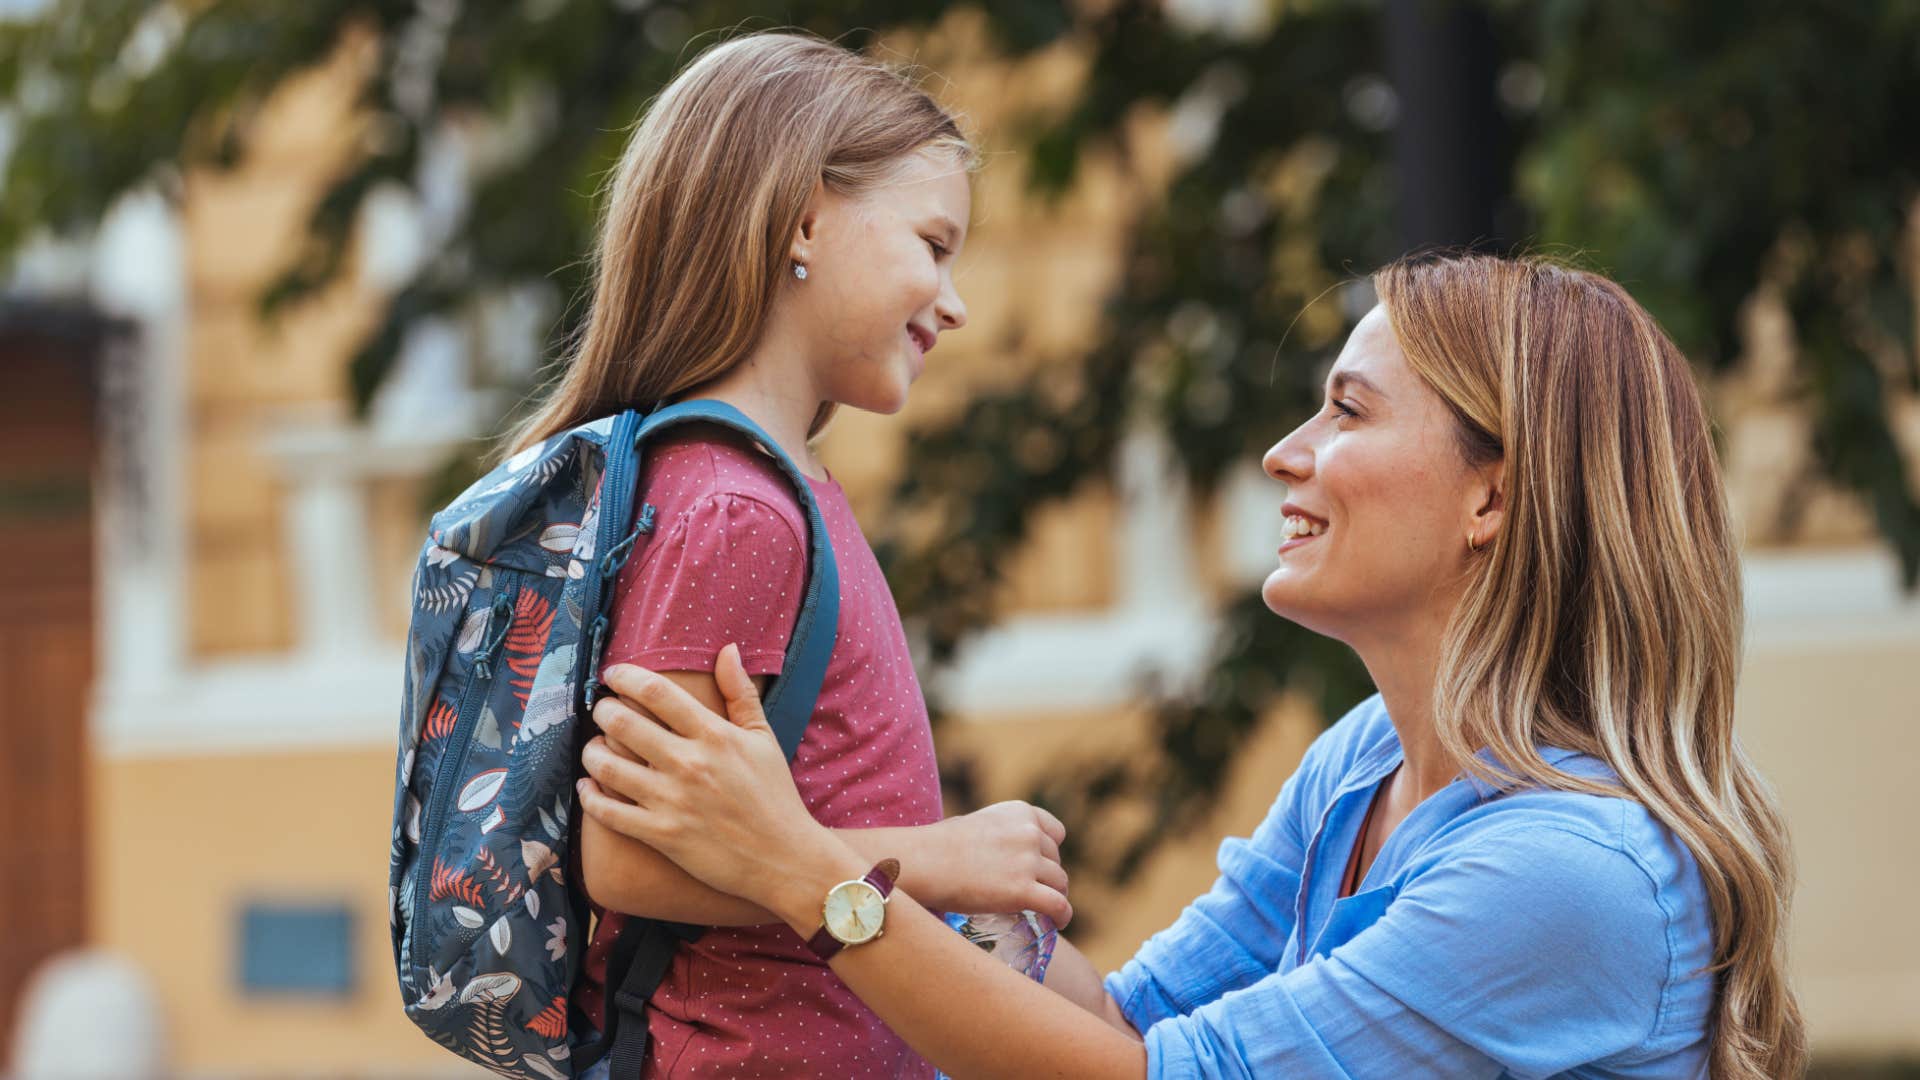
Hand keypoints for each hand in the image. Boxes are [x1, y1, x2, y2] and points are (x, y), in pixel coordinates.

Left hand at [577, 644, 848, 912]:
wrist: (784, 858)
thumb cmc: (775, 795)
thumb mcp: (764, 738)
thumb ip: (740, 693)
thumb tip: (728, 649)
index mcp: (714, 735)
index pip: (658, 692)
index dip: (626, 677)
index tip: (613, 674)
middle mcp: (689, 763)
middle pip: (623, 723)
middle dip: (603, 710)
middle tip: (602, 710)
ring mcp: (672, 800)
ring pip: (607, 765)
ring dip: (592, 751)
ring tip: (595, 747)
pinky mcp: (661, 835)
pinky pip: (609, 812)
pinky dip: (590, 796)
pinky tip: (588, 787)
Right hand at [923, 802, 1072, 926]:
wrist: (925, 862)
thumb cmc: (940, 845)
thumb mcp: (978, 823)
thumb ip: (999, 833)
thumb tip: (1000, 851)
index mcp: (1020, 813)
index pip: (1056, 833)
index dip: (1049, 852)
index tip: (1041, 865)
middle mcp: (1030, 833)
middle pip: (1056, 861)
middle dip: (1047, 876)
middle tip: (1033, 892)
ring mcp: (1028, 862)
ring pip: (1060, 883)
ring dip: (1055, 896)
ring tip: (1046, 910)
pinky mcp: (1023, 890)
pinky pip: (1058, 905)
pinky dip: (1062, 916)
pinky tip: (1058, 923)